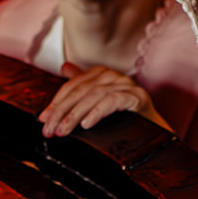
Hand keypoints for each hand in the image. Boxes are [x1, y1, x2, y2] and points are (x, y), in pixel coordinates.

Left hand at [38, 63, 164, 135]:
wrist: (153, 129)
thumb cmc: (123, 115)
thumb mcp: (99, 100)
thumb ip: (81, 84)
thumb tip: (64, 68)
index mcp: (101, 74)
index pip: (72, 86)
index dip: (56, 102)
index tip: (43, 119)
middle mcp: (112, 75)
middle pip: (80, 91)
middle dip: (61, 111)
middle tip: (49, 129)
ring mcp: (125, 84)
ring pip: (93, 96)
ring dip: (74, 115)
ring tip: (63, 130)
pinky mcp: (136, 96)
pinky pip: (112, 101)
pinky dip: (97, 112)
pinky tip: (86, 124)